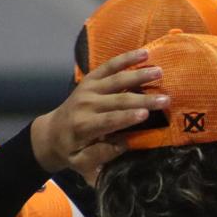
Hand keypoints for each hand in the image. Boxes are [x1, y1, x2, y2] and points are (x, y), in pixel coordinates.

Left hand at [30, 49, 168, 173]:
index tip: (145, 114)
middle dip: (143, 99)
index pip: (108, 120)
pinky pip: (109, 66)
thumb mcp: (81, 162)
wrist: (51, 133)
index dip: (126, 117)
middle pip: (118, 100)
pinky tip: (144, 54)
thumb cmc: (71, 150)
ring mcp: (88, 89)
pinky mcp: (90, 79)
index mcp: (83, 126)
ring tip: (159, 72)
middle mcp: (86, 104)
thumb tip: (125, 143)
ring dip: (139, 75)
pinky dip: (126, 58)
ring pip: (116, 79)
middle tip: (165, 99)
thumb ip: (101, 154)